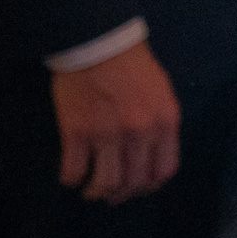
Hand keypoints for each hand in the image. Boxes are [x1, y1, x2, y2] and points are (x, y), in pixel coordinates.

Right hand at [51, 38, 179, 203]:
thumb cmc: (134, 65)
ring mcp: (107, 135)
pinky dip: (71, 178)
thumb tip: (152, 155)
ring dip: (96, 192)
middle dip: (123, 193)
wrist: (100, 43)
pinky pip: (73, 171)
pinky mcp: (77, 133)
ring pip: (105, 183)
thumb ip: (160, 125)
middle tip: (112, 193)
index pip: (164, 170)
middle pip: (134, 182)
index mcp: (165, 123)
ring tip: (90, 189)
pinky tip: (71, 175)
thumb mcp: (162, 94)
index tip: (138, 186)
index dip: (150, 185)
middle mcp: (140, 134)